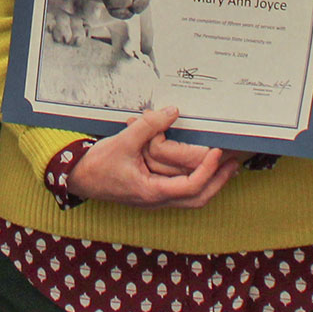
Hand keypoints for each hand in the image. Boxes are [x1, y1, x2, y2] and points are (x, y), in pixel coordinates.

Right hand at [68, 105, 242, 209]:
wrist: (78, 178)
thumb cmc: (98, 165)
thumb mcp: (123, 141)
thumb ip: (149, 125)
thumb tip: (172, 111)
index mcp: (152, 192)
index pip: (191, 186)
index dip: (208, 170)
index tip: (217, 152)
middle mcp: (157, 200)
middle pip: (198, 198)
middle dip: (219, 181)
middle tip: (234, 164)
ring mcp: (156, 198)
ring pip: (192, 198)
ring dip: (211, 182)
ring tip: (226, 166)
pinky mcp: (152, 192)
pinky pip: (181, 191)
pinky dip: (197, 180)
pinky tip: (202, 167)